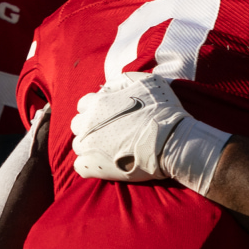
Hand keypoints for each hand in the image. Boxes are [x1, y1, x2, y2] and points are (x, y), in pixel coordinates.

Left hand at [70, 72, 190, 181]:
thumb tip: (108, 86)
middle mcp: (88, 124)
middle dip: (89, 127)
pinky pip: (79, 166)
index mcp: (98, 103)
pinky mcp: (93, 167)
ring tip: (108, 149)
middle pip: (77, 125)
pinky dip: (89, 165)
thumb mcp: (147, 82)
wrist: (170, 141)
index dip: (95, 109)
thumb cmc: (162, 110)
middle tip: (108, 132)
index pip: (83, 104)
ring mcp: (88, 146)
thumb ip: (123, 81)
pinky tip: (104, 163)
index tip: (108, 115)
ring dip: (90, 145)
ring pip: (78, 145)